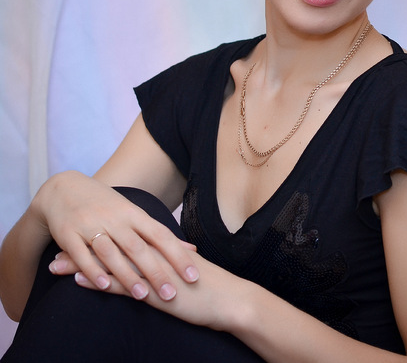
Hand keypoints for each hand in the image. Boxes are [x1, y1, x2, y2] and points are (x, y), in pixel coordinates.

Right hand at [34, 170, 198, 300]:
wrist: (65, 188)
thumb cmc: (107, 206)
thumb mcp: (134, 214)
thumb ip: (159, 234)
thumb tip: (191, 249)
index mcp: (133, 214)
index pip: (160, 235)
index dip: (177, 255)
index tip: (194, 275)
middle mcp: (115, 219)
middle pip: (138, 247)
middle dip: (156, 271)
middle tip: (172, 293)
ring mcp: (91, 225)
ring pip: (112, 252)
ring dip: (127, 274)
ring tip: (142, 295)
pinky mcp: (69, 234)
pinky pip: (82, 254)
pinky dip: (93, 270)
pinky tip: (105, 285)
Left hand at [72, 247, 250, 331]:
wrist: (228, 297)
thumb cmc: (208, 286)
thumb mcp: (183, 269)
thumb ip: (168, 261)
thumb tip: (153, 260)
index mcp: (158, 247)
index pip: (121, 237)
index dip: (98, 234)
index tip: (77, 232)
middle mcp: (151, 254)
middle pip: (109, 246)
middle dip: (81, 245)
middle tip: (57, 244)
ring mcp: (150, 272)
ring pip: (108, 264)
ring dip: (80, 264)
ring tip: (55, 265)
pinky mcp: (152, 292)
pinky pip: (119, 286)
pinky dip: (97, 282)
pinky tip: (78, 281)